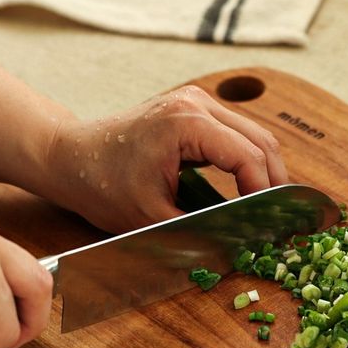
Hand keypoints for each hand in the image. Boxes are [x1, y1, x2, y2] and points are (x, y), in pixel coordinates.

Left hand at [44, 85, 288, 233]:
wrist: (69, 157)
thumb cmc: (101, 185)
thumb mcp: (152, 219)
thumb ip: (200, 230)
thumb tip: (243, 246)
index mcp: (185, 123)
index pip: (248, 156)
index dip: (265, 193)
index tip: (268, 225)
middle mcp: (196, 103)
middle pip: (262, 141)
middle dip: (274, 183)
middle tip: (278, 220)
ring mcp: (197, 102)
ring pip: (256, 135)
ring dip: (265, 171)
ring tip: (266, 207)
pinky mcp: (195, 110)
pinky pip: (238, 134)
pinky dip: (249, 161)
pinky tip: (248, 189)